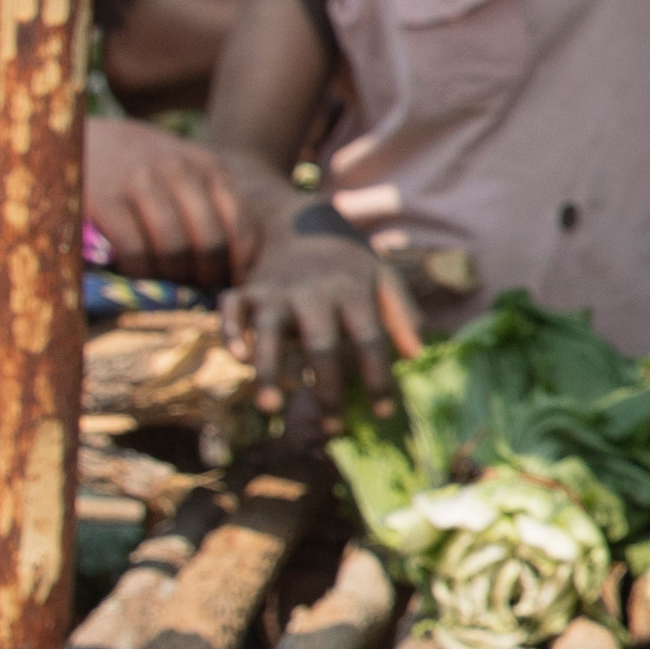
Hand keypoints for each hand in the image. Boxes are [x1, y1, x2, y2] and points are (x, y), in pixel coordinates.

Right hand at [76, 117, 256, 282]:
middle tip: (197, 291)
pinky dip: (140, 272)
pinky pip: (134, 249)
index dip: (240, 263)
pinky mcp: (103, 198)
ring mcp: (139, 181)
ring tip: (167, 286)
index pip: (241, 223)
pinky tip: (137, 276)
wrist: (70, 133)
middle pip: (210, 241)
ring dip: (173, 278)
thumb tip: (238, 263)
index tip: (232, 284)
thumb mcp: (181, 169)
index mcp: (207, 166)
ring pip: (174, 249)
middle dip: (208, 276)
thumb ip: (209, 202)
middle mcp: (178, 169)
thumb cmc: (134, 162)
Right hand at [234, 221, 423, 415]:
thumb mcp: (383, 277)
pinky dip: (231, 332)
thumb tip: (417, 356)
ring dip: (269, 369)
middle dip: (328, 386)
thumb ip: (402, 314)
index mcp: (353, 290)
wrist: (302, 222)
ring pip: (270, 330)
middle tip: (334, 426)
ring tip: (271, 407)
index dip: (378, 376)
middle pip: (322, 343)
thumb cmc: (349, 264)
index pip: (370, 338)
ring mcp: (277, 291)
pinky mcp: (247, 290)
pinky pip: (232, 310)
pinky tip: (238, 359)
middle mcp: (314, 292)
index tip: (384, 413)